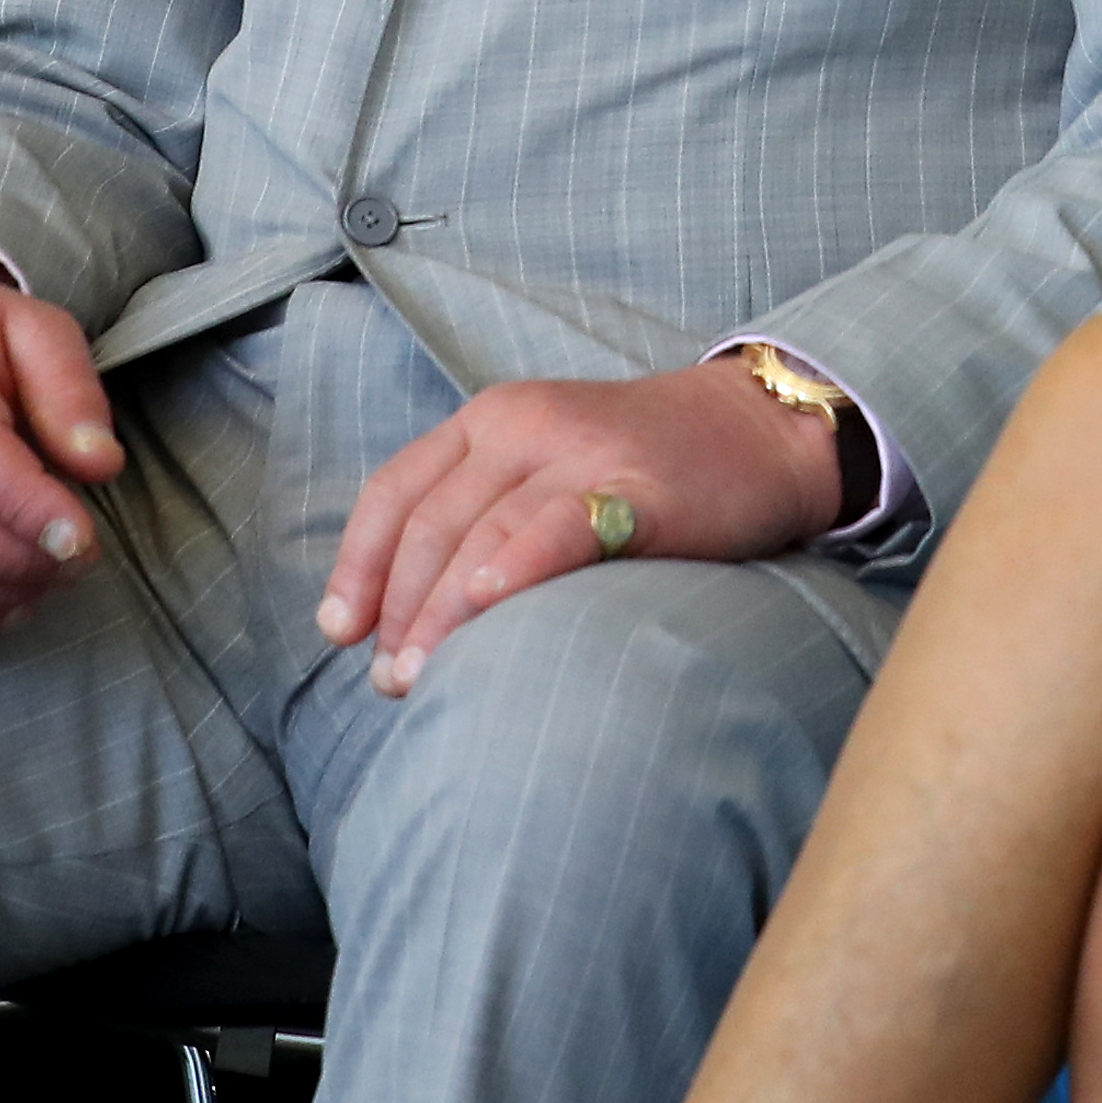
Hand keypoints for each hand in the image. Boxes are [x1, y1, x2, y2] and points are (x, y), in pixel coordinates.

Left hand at [314, 360, 843, 696]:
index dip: (357, 564)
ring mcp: (582, 453)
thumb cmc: (645, 468)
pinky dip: (516, 566)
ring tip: (421, 678)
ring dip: (440, 613)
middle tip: (389, 682)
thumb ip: (482, 515)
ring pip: (482, 533)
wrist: (762, 431)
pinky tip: (488, 605)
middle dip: (398, 609)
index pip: (395, 491)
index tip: (339, 631)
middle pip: (430, 524)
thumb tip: (408, 618)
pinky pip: (561, 527)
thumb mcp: (546, 466)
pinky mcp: (641, 490)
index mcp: (489, 420)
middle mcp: (524, 426)